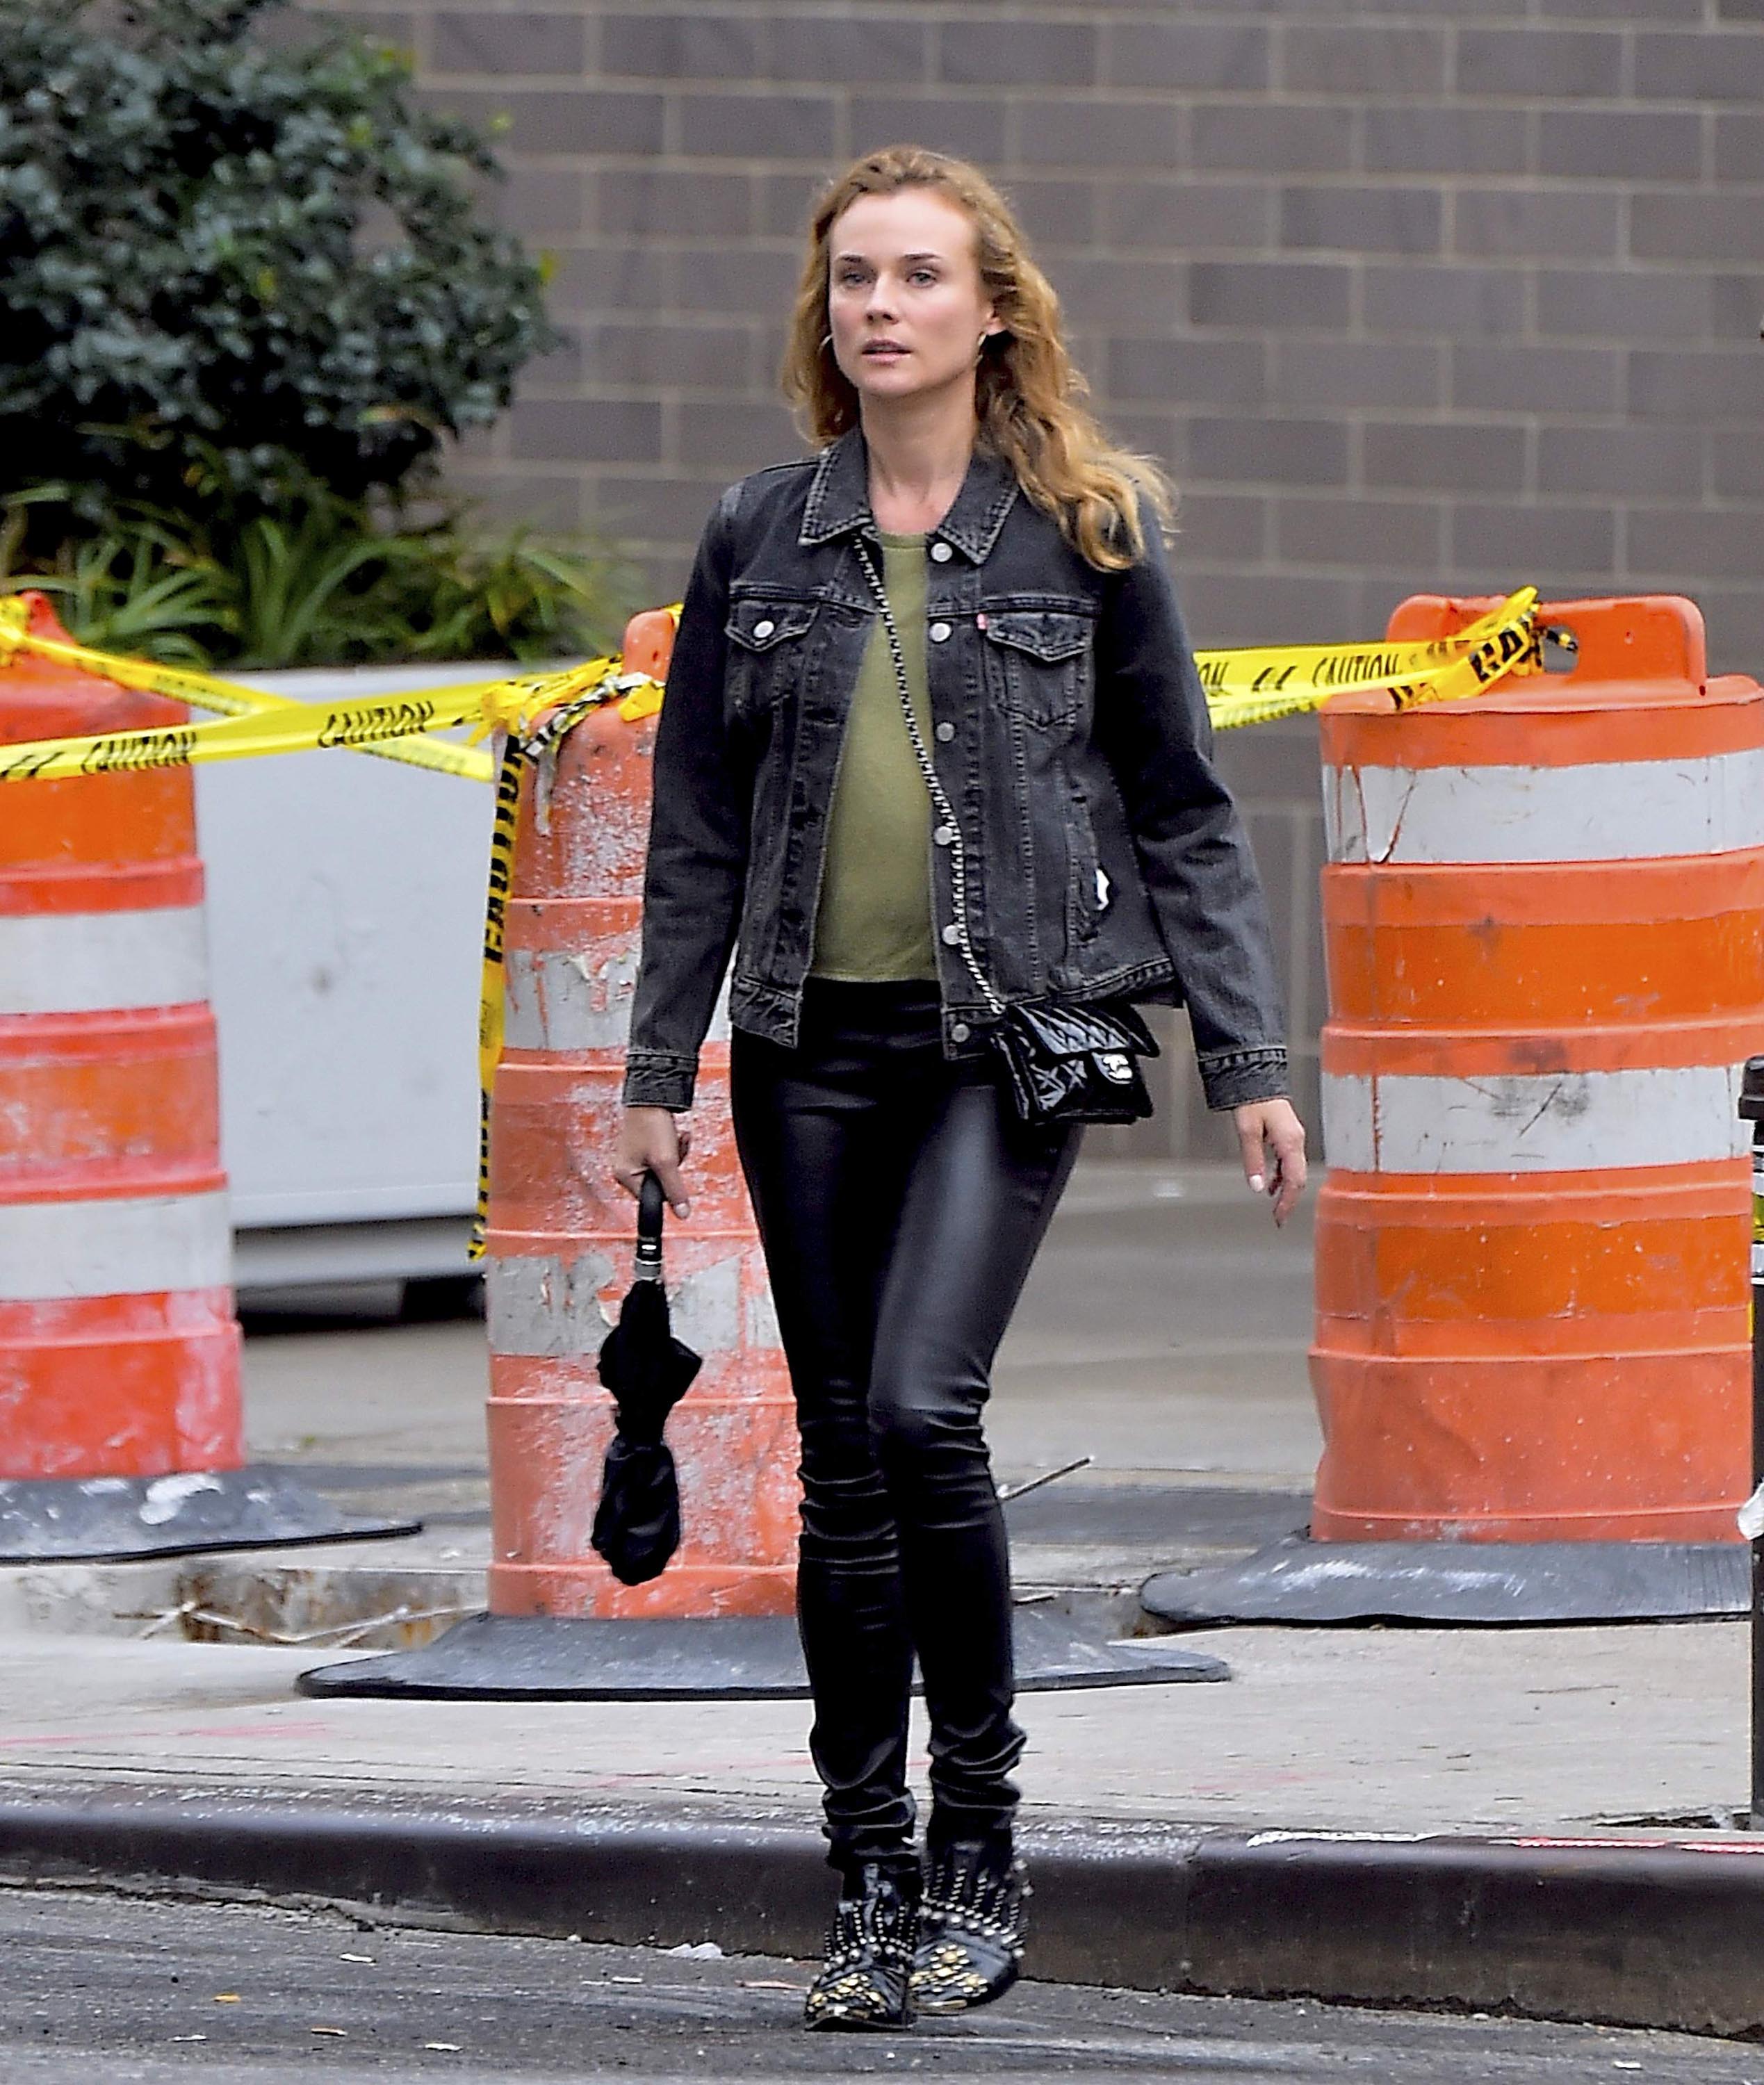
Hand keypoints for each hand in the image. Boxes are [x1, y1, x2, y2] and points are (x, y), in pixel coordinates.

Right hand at [614, 1106, 692, 1217]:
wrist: (653, 1094)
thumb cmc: (651, 1125)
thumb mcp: (666, 1162)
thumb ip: (675, 1190)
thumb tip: (682, 1214)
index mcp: (624, 1175)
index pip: (651, 1198)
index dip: (667, 1187)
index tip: (673, 1171)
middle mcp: (626, 1168)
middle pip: (660, 1183)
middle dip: (673, 1167)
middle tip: (673, 1150)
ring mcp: (636, 1157)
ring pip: (666, 1169)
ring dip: (676, 1155)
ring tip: (675, 1139)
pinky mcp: (645, 1147)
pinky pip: (665, 1156)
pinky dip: (674, 1147)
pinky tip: (676, 1135)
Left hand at [1233, 1097, 1306, 1226]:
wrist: (1257, 1077)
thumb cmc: (1254, 1100)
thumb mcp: (1248, 1131)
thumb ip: (1253, 1160)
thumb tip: (1256, 1186)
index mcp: (1291, 1142)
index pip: (1295, 1181)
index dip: (1288, 1202)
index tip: (1279, 1217)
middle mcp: (1297, 1141)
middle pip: (1299, 1179)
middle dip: (1290, 1200)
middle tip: (1279, 1217)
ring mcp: (1294, 1138)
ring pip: (1295, 1171)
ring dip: (1286, 1189)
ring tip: (1275, 1204)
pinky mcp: (1288, 1135)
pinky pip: (1290, 1162)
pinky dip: (1282, 1176)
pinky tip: (1271, 1183)